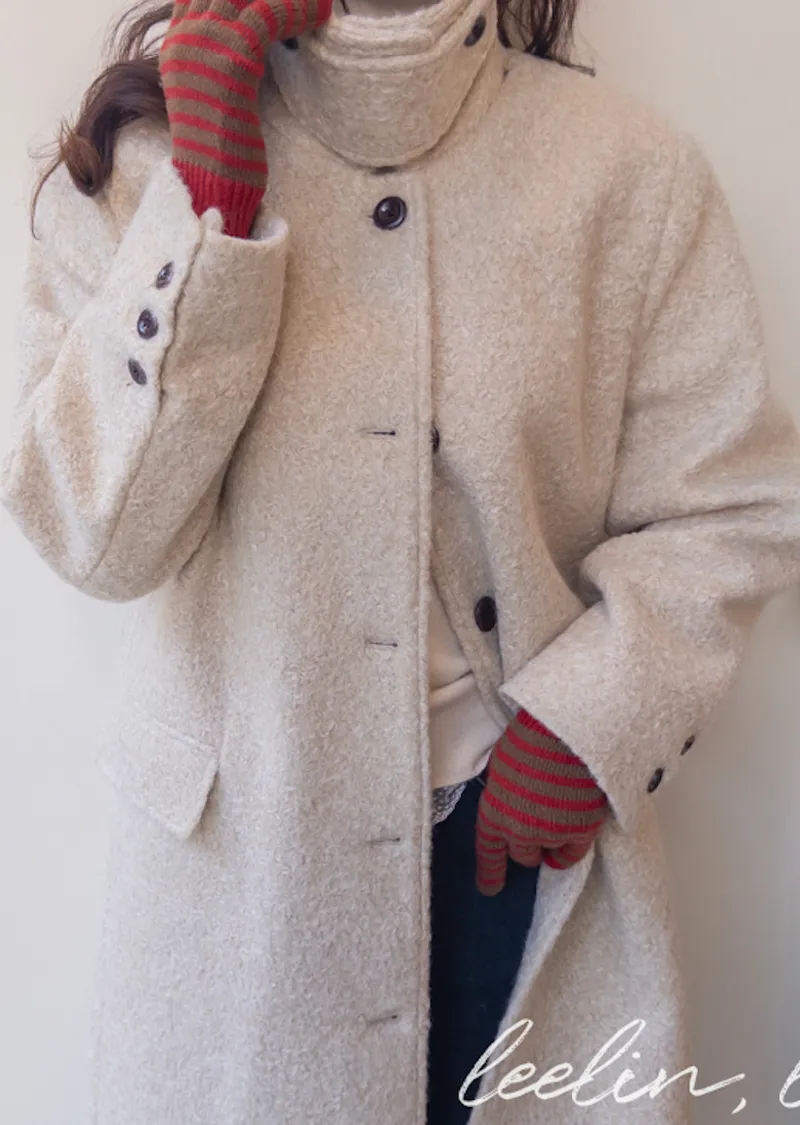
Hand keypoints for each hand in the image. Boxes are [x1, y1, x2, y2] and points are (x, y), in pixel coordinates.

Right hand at [159, 0, 332, 237]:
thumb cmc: (221, 155)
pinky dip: (298, 10)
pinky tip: (320, 14)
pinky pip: (268, 14)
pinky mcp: (232, 61)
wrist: (211, 187)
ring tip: (317, 3)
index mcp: (174, 46)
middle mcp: (184, 39)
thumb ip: (222, 63)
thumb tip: (254, 42)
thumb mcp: (213, 97)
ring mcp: (204, 46)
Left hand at [475, 708, 608, 895]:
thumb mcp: (501, 764)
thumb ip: (503, 791)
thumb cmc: (528, 738)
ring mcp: (551, 833)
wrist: (565, 730)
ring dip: (550, 840)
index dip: (489, 872)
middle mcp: (520, 830)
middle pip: (522, 855)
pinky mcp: (581, 830)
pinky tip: (572, 835)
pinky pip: (573, 854)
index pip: (488, 850)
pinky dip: (570, 849)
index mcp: (493, 812)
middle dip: (526, 843)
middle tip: (536, 822)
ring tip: (557, 813)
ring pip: (549, 853)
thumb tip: (510, 802)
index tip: (490, 890)